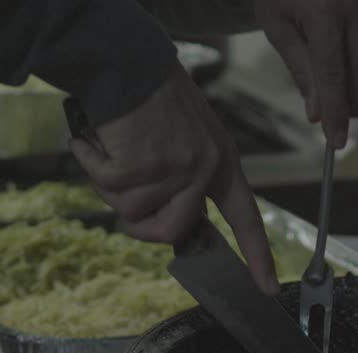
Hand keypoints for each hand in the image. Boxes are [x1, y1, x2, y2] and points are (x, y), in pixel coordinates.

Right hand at [68, 65, 278, 293]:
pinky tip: (98, 137)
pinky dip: (92, 162)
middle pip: (172, 231)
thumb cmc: (151, 96)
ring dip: (110, 182)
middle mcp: (204, 169)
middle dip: (140, 225)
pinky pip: (106, 186)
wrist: (127, 59)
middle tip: (124, 188)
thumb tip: (172, 225)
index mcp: (222, 163)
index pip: (245, 218)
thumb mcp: (187, 136)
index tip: (266, 289)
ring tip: (114, 145)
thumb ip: (186, 179)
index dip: (256, 255)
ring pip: (129, 211)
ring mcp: (175, 169)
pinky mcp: (142, 165)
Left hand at [256, 0, 357, 148]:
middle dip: (353, 104)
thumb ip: (298, 66)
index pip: (332, 78)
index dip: (336, 114)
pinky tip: (354, 60)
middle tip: (339, 120)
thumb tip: (316, 111)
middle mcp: (356, 9)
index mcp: (323, 15)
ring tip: (342, 89)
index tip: (336, 142)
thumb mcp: (277, 21)